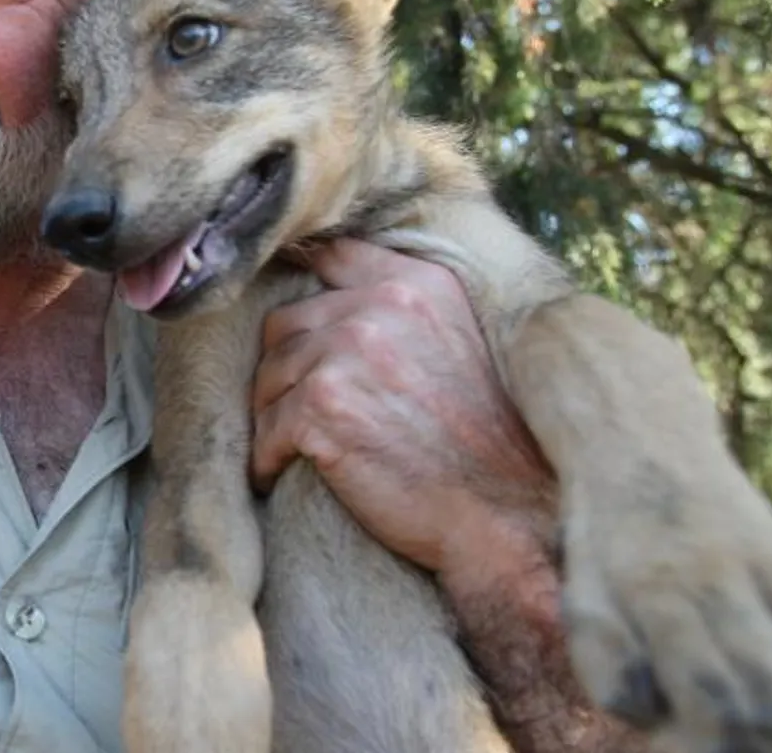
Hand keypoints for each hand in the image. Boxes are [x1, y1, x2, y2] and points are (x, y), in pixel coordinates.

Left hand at [249, 238, 555, 582]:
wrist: (506, 514)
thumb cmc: (483, 438)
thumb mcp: (458, 339)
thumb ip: (400, 303)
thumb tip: (326, 280)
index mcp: (414, 284)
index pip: (330, 256)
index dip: (303, 287)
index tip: (296, 325)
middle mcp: (377, 308)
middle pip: (284, 324)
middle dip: (286, 368)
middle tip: (301, 410)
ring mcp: (344, 357)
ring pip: (267, 377)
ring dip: (274, 415)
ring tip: (297, 446)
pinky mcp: (318, 410)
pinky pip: (265, 431)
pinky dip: (266, 460)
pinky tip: (280, 475)